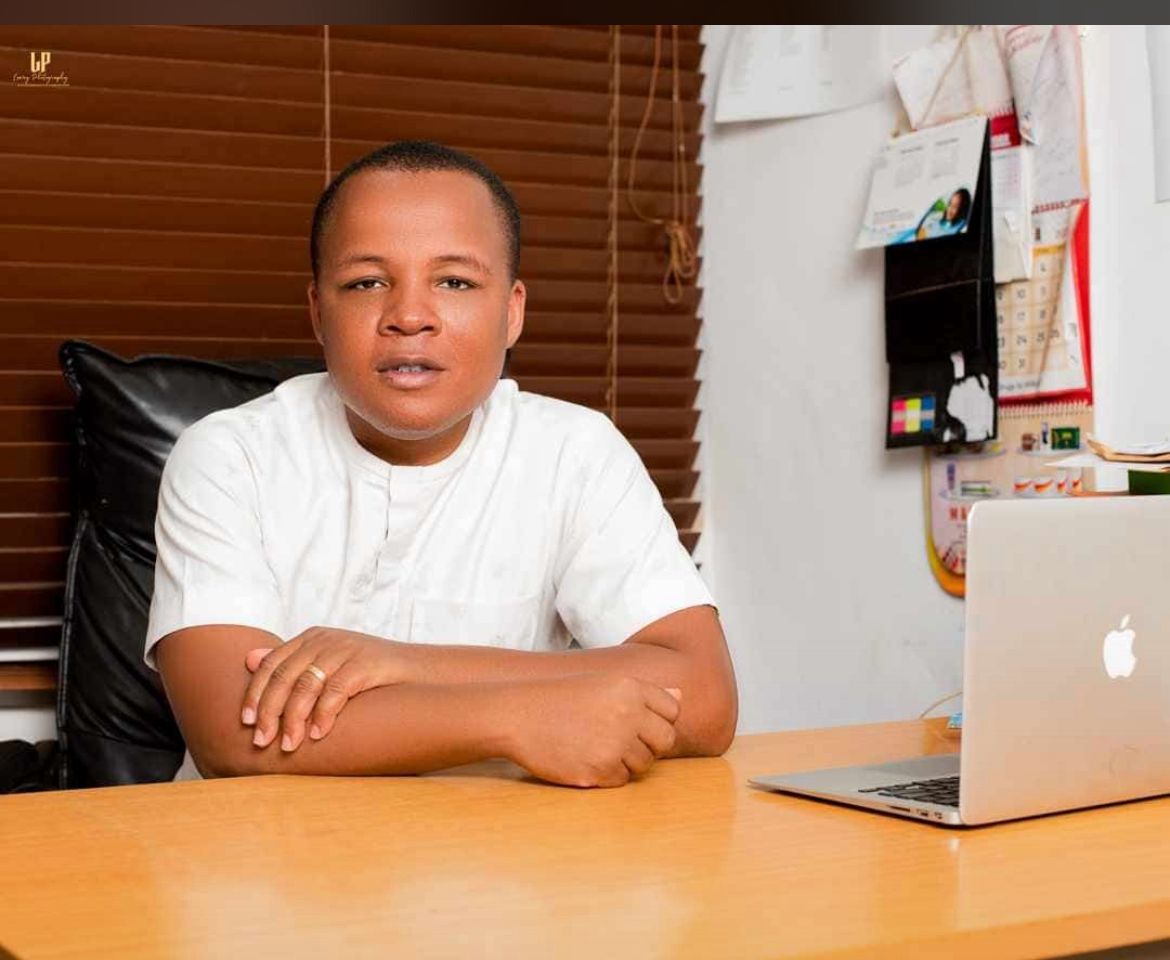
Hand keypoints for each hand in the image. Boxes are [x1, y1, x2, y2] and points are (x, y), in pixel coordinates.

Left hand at [241, 627, 409, 752]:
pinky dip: (323, 716)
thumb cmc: (367, 671)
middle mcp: (323, 640)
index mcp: (309, 638)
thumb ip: (290, 661)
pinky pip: (335, 692)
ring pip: (305, 686)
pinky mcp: (363, 664)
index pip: (271, 663)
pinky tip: (317, 735)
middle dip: (269, 712)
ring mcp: (344, 650)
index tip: (246, 721)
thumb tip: (248, 659)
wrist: (416, 670)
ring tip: (288, 745)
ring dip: (292, 719)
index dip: (255, 693)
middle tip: (261, 741)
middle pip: (284, 676)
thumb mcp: (325, 661)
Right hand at [506, 673, 681, 787]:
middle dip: (648, 745)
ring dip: (625, 761)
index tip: (638, 723)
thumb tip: (682, 696)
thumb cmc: (561, 699)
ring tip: (595, 746)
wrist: (518, 716)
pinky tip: (585, 759)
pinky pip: (621, 780)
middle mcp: (627, 714)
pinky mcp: (599, 770)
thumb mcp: (603, 684)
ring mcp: (614, 744)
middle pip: (665, 740)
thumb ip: (645, 693)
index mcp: (630, 688)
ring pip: (643, 764)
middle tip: (619, 741)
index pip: (672, 711)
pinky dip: (607, 775)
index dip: (658, 720)